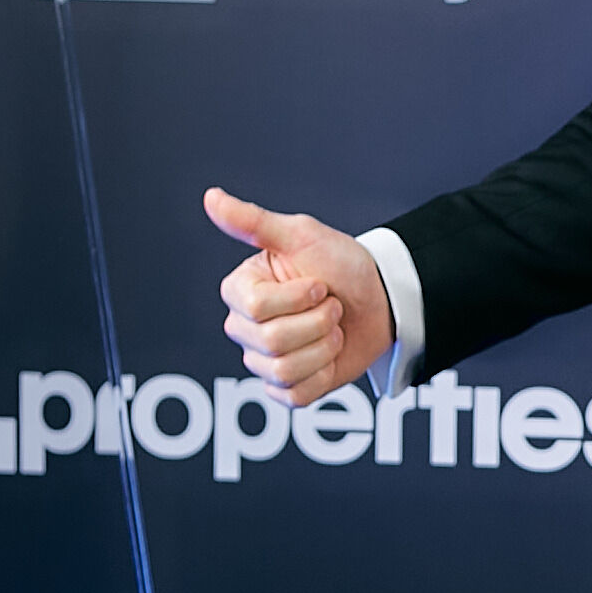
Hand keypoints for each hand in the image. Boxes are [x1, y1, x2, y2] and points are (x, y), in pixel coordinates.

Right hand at [204, 188, 392, 405]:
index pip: (255, 308)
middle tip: (331, 306)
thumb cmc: (340, 263)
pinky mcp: (285, 388)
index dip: (298, 297)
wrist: (380, 300)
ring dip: (324, 348)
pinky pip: (295, 395)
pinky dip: (323, 375)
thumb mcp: (300, 236)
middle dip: (317, 322)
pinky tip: (330, 355)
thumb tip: (210, 197)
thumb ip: (253, 222)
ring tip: (333, 329)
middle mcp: (244, 328)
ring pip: (283, 369)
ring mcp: (263, 361)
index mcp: (240, 290)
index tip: (319, 283)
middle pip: (270, 341)